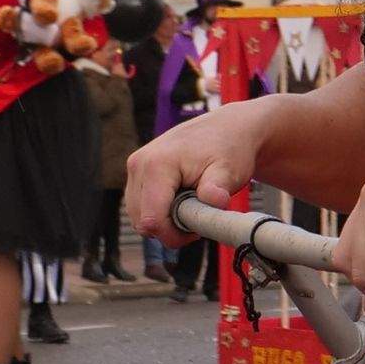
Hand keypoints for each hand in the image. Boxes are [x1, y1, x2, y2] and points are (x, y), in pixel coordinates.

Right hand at [127, 96, 281, 240]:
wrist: (226, 129)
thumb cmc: (229, 149)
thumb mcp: (229, 170)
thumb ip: (217, 188)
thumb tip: (215, 201)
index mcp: (157, 164)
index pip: (151, 219)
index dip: (173, 235)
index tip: (197, 230)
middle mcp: (139, 164)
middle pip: (141, 221)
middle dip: (168, 229)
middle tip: (197, 219)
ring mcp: (135, 167)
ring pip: (138, 216)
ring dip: (163, 221)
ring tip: (190, 208)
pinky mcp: (137, 171)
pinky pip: (140, 205)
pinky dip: (158, 211)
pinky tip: (180, 201)